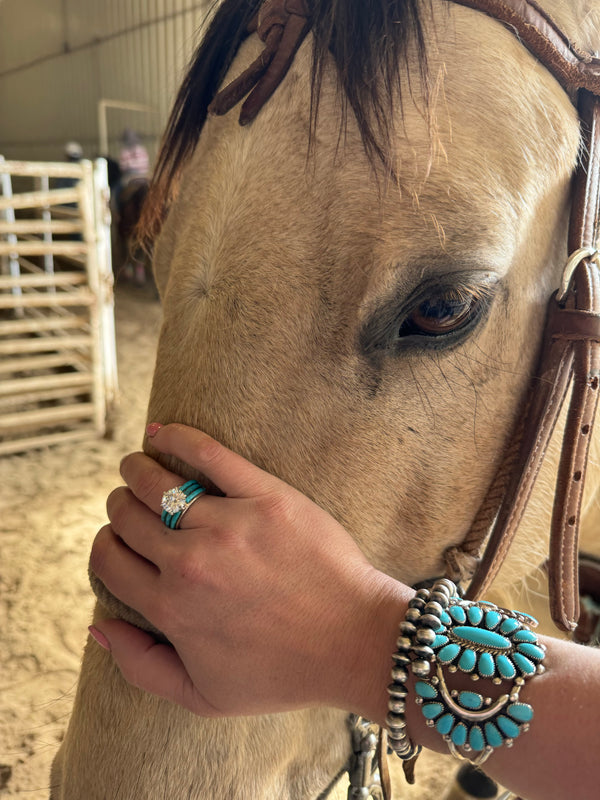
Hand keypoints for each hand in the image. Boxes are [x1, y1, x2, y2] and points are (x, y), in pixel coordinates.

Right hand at [89, 423, 408, 719]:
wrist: (355, 641)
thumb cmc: (284, 672)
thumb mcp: (204, 696)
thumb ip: (141, 666)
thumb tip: (97, 627)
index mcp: (171, 609)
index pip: (108, 559)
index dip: (106, 545)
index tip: (118, 539)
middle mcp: (191, 564)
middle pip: (127, 515)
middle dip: (120, 506)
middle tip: (130, 502)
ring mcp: (229, 526)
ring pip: (157, 482)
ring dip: (137, 470)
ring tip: (138, 465)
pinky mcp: (266, 497)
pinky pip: (208, 454)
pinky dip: (176, 437)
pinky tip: (161, 432)